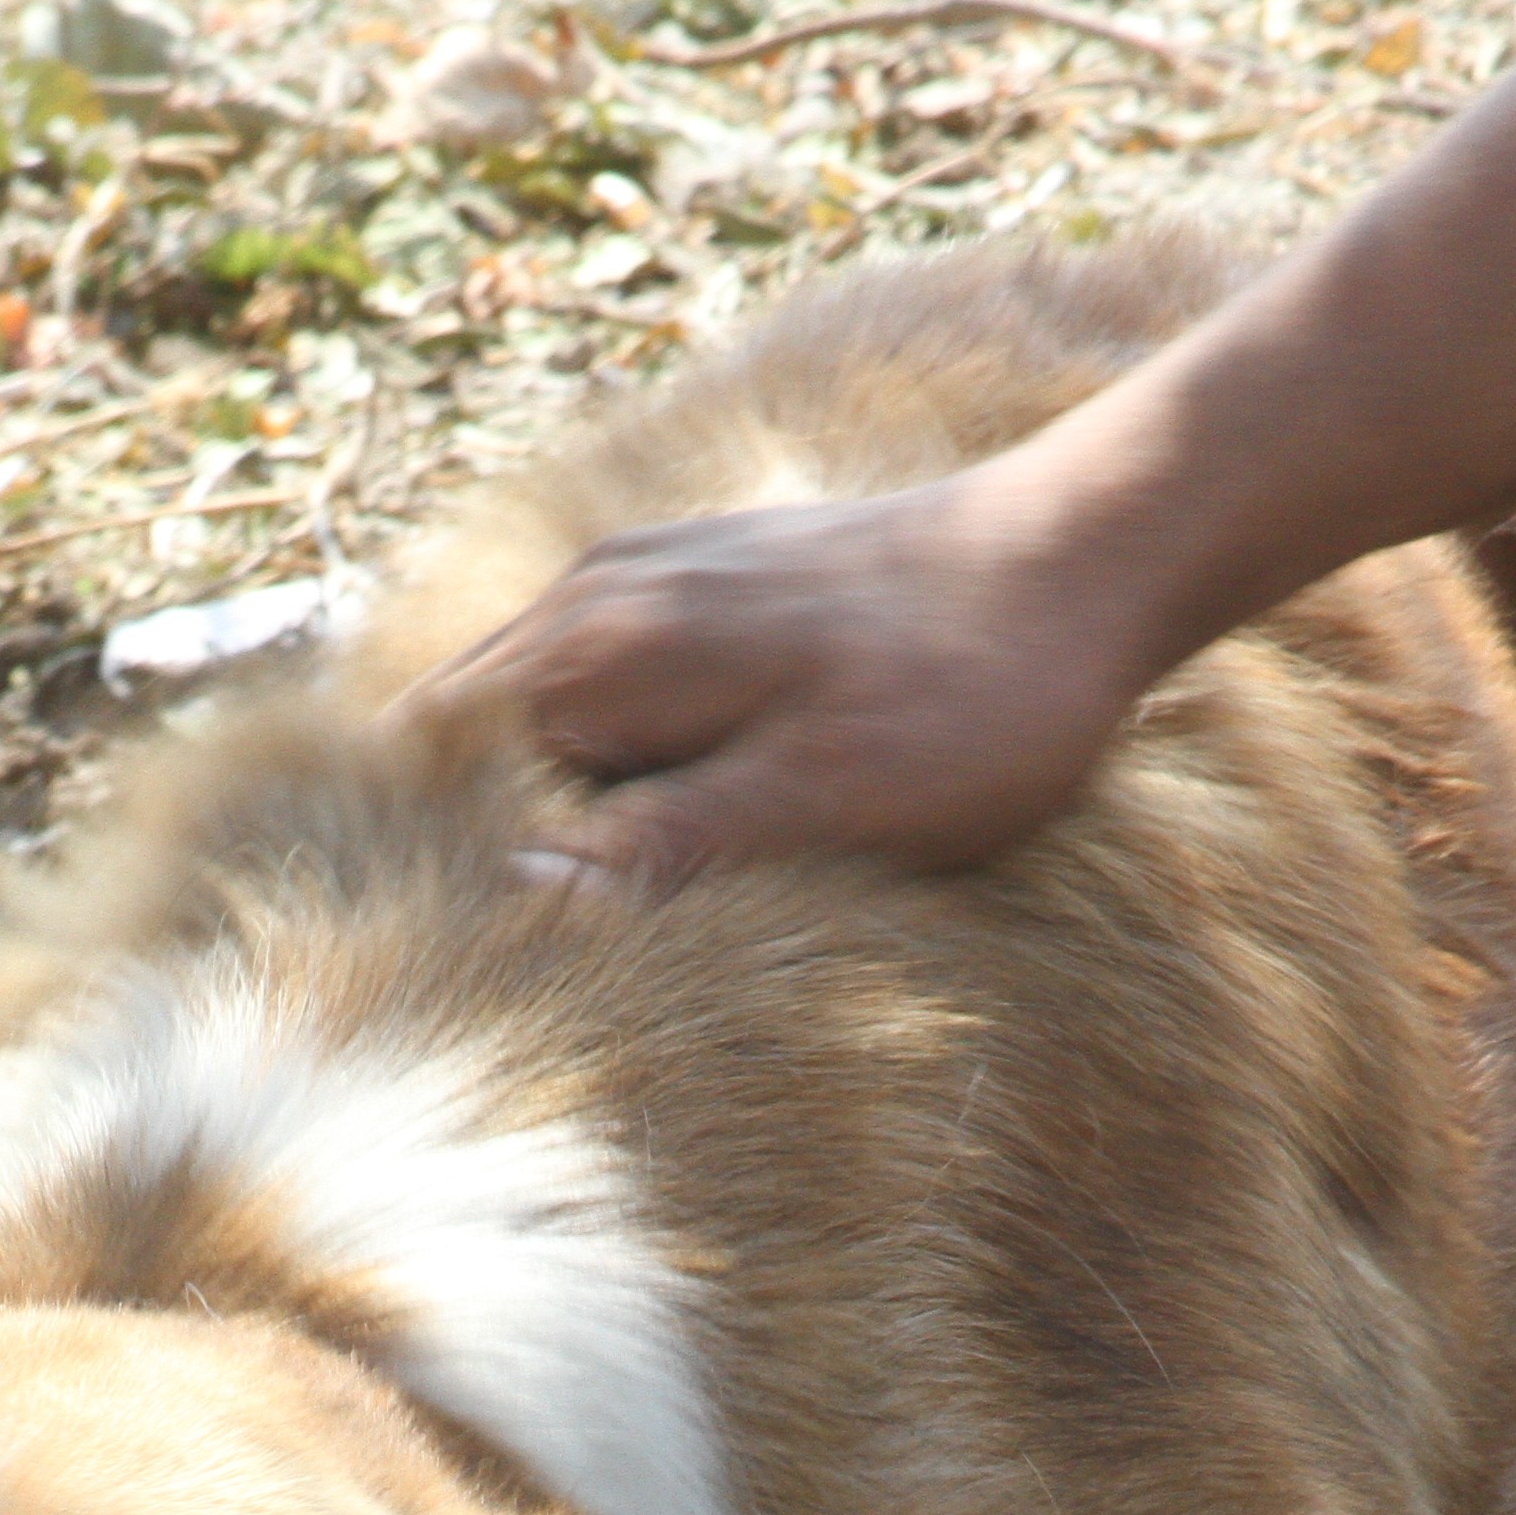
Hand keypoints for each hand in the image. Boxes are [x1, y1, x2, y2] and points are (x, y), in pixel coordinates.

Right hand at [403, 459, 1168, 888]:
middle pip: (459, 739)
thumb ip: (661, 850)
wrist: (1095, 549)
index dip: (420, 870)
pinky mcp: (705, 578)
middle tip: (516, 961)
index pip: (422, 770)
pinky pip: (598, 679)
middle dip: (470, 843)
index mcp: (599, 650)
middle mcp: (593, 594)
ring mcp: (645, 574)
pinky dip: (600, 756)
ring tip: (584, 905)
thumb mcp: (822, 802)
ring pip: (528, 710)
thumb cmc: (974, 692)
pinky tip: (656, 820)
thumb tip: (512, 898)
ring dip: (543, 805)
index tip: (454, 965)